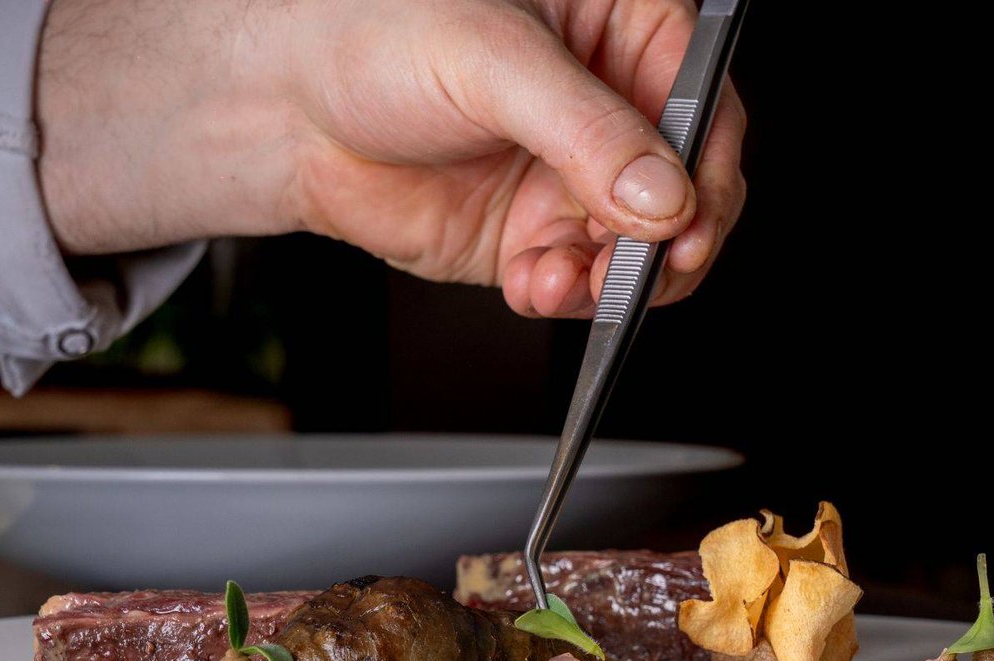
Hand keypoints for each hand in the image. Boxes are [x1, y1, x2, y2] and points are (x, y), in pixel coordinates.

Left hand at [37, 0, 746, 317]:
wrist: (284, 107)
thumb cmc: (370, 33)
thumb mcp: (489, 61)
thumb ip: (585, 130)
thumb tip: (663, 196)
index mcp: (619, 30)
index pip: (704, 103)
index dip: (709, 166)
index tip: (688, 214)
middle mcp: (606, 110)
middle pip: (689, 189)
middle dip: (670, 240)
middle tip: (643, 265)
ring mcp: (572, 179)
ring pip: (641, 250)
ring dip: (615, 279)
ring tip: (566, 277)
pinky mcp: (533, 236)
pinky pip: (580, 283)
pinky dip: (567, 297)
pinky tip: (536, 284)